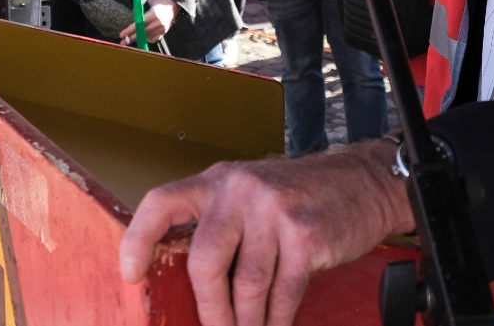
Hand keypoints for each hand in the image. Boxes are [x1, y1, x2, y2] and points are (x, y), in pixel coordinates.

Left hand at [119, 139, 412, 325]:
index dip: (138, 240)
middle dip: (207, 309)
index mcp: (217, 181)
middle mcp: (240, 190)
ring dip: (246, 323)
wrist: (364, 182)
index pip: (162, 203)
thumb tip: (190, 286)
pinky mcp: (305, 235)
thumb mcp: (250, 196)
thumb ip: (219, 225)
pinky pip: (282, 292)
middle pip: (204, 260)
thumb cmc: (300, 197)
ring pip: (246, 284)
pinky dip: (276, 319)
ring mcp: (274, 211)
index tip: (129, 275)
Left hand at [121, 0, 177, 43]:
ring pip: (148, 37)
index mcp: (153, 14)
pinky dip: (148, 39)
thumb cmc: (160, 1)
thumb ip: (142, 11)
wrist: (174, 3)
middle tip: (123, 42)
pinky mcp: (165, 31)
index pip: (139, 24)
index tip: (122, 34)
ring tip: (131, 39)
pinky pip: (155, 38)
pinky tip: (143, 38)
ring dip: (139, 39)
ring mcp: (162, 28)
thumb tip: (133, 17)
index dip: (129, 30)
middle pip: (142, 33)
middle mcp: (158, 23)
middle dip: (132, 38)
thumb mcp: (150, 3)